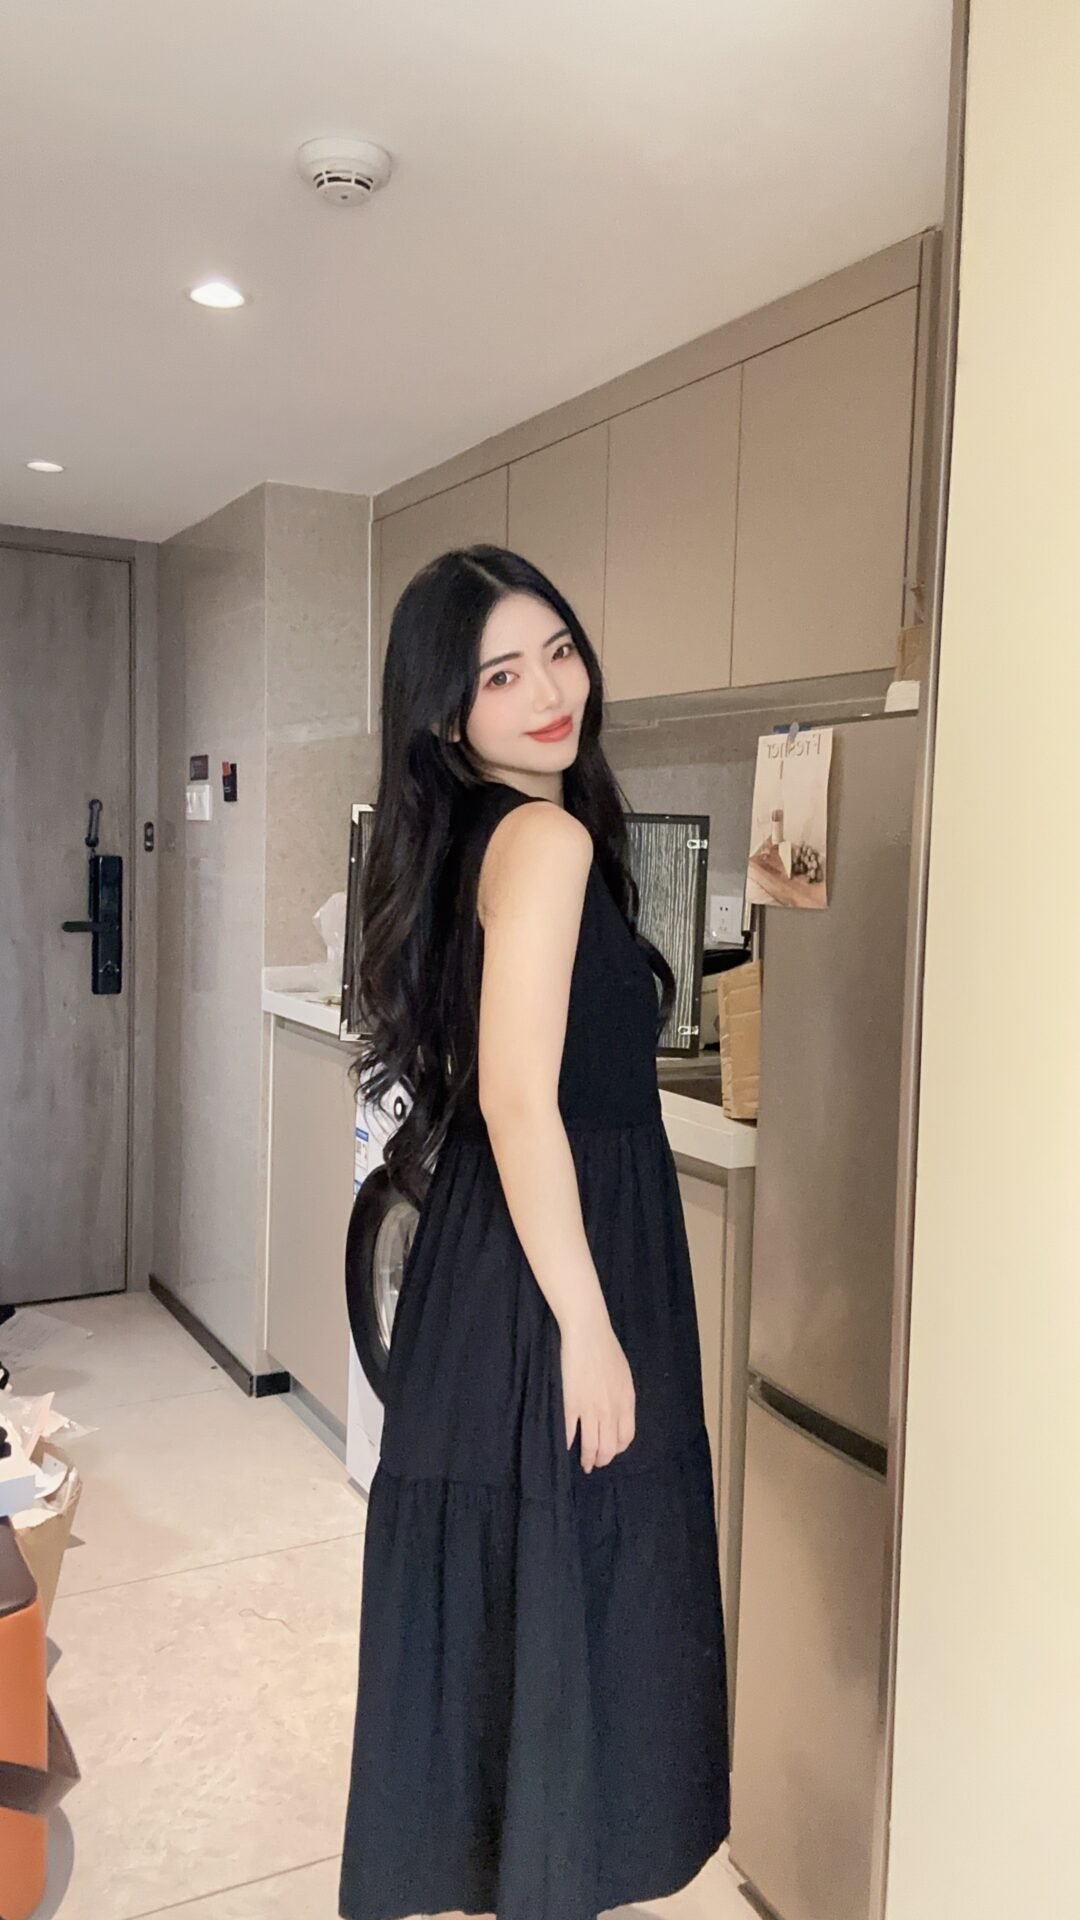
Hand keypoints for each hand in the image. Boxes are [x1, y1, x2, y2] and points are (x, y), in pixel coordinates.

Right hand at [559, 1305, 635, 1472]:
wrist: (588, 1332)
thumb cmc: (606, 1348)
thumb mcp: (623, 1375)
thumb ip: (621, 1398)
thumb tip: (615, 1415)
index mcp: (626, 1402)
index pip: (625, 1438)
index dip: (616, 1449)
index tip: (609, 1452)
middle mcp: (611, 1410)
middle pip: (608, 1447)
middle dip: (602, 1459)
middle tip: (595, 1463)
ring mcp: (591, 1409)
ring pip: (591, 1446)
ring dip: (587, 1459)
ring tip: (583, 1464)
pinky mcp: (571, 1405)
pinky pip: (569, 1433)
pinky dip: (567, 1444)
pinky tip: (565, 1447)